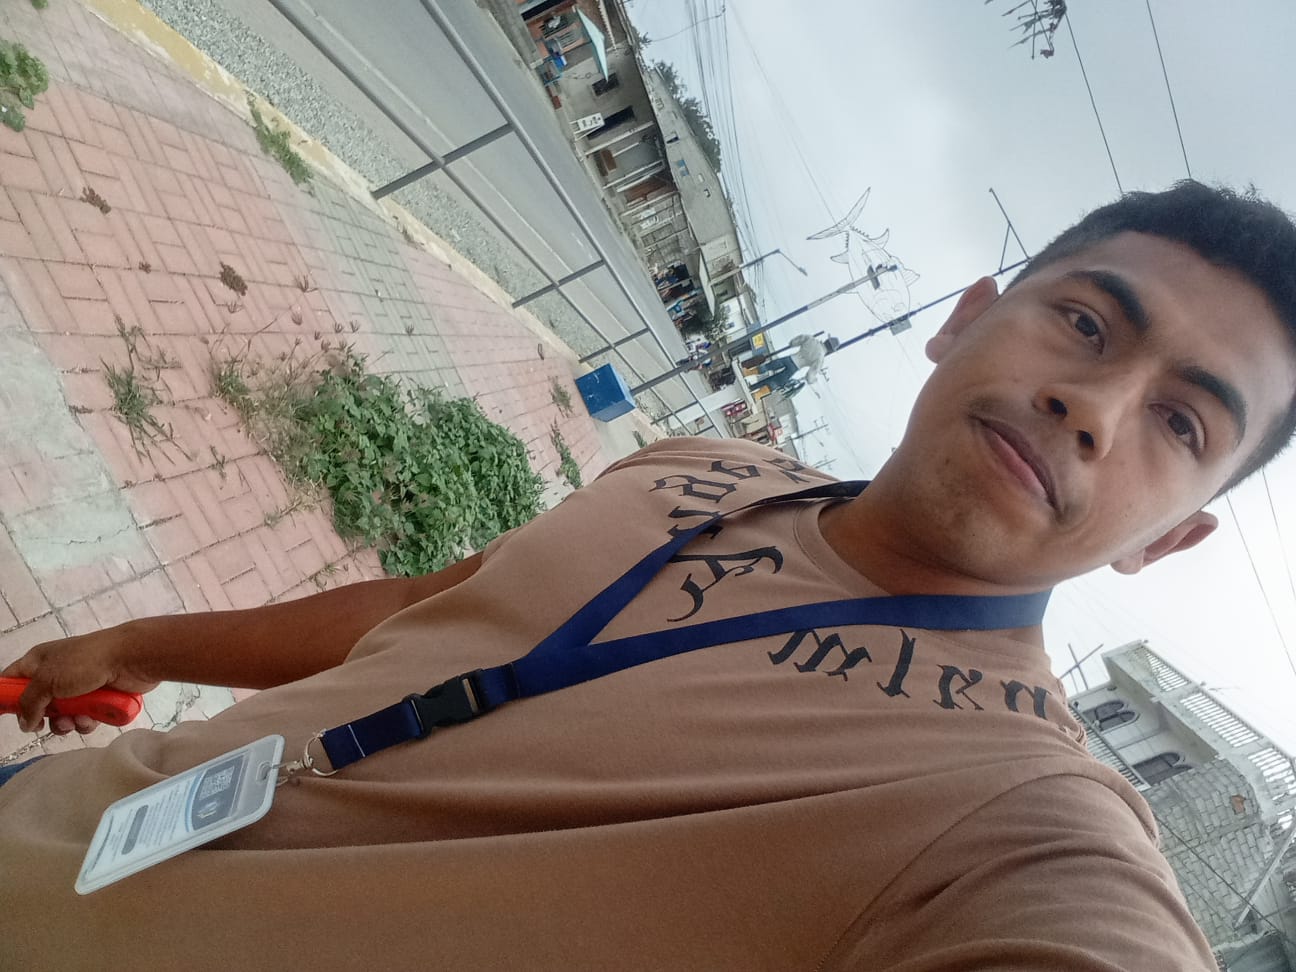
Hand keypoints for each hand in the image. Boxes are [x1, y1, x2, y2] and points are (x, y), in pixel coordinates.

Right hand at [1, 623, 158, 734]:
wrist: (131, 658)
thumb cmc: (86, 662)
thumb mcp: (46, 680)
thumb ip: (29, 703)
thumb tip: (25, 723)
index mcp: (39, 661)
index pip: (12, 679)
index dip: (7, 697)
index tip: (8, 714)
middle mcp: (56, 673)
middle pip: (38, 704)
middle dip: (43, 717)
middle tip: (47, 721)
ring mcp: (79, 686)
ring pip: (62, 715)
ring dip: (66, 722)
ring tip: (76, 719)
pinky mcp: (98, 698)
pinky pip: (83, 718)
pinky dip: (86, 721)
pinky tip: (92, 717)